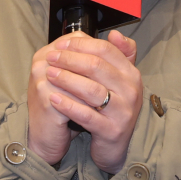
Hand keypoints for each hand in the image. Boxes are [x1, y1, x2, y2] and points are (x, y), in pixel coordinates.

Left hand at [28, 29, 142, 174]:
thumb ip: (118, 55)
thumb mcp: (119, 81)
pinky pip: (87, 115)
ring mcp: (123, 111)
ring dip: (66, 79)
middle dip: (69, 59)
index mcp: (132, 74)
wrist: (115, 146)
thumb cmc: (112, 109)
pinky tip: (53, 98)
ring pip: (91, 89)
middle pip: (96, 66)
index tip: (60, 45)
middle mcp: (131, 91)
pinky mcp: (112, 130)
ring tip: (49, 74)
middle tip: (50, 57)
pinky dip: (68, 105)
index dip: (80, 45)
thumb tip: (114, 33)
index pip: (105, 50)